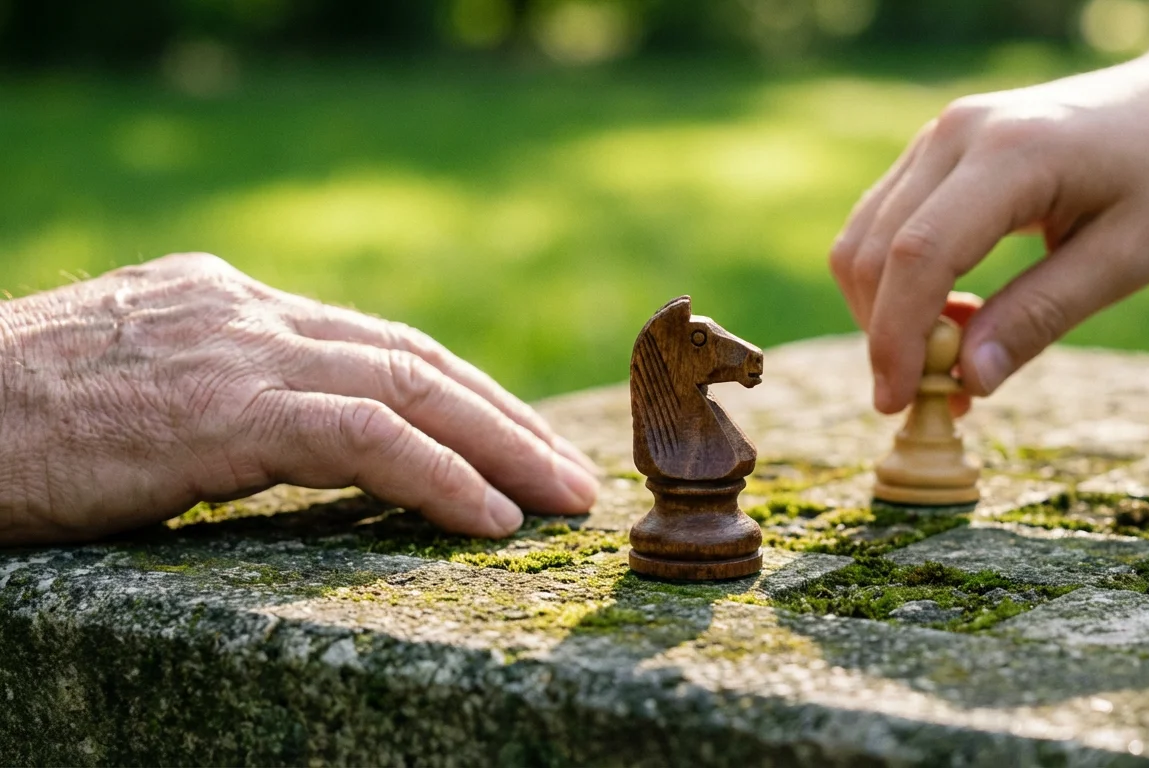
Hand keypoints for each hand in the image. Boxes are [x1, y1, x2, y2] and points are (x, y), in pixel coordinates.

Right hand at [0, 252, 599, 544]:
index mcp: (232, 304)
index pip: (380, 344)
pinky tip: (491, 518)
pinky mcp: (222, 407)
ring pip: (411, 388)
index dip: (462, 393)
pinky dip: (440, 475)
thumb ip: (229, 399)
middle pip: (414, 358)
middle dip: (505, 417)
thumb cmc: (16, 425)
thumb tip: (306, 443)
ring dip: (501, 446)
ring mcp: (237, 351)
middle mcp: (247, 311)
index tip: (515, 440)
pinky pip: (366, 437)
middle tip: (567, 473)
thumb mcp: (143, 392)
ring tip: (560, 500)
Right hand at [830, 8, 1148, 413]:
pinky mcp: (933, 148)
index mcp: (1014, 152)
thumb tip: (967, 380)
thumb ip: (1041, 316)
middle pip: (875, 249)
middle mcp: (959, 132)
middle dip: (885, 334)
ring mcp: (939, 134)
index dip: (897, 335)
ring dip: (886, 311)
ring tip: (950, 357)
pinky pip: (881, 224)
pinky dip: (895, 282)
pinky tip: (951, 315)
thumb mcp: (1125, 260)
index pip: (921, 252)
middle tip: (928, 396)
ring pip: (863, 239)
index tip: (897, 401)